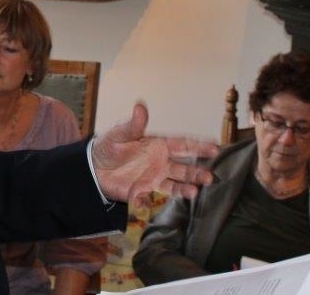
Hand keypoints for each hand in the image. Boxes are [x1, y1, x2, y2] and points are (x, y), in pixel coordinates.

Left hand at [91, 102, 218, 206]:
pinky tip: (142, 201)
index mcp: (158, 145)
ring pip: (173, 185)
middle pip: (184, 168)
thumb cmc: (109, 146)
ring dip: (184, 189)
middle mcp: (160, 163)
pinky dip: (145, 201)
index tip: (215, 147)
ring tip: (194, 192)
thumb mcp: (120, 134)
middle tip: (209, 177)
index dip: (199, 146)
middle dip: (198, 172)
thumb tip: (140, 106)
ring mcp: (153, 178)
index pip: (183, 145)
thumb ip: (133, 125)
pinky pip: (146, 199)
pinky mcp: (141, 192)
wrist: (94, 167)